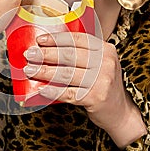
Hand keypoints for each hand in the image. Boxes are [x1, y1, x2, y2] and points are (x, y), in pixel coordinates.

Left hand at [23, 32, 146, 147]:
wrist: (120, 111)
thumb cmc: (103, 85)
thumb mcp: (100, 64)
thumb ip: (82, 55)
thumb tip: (47, 49)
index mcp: (105, 50)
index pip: (77, 39)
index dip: (56, 39)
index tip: (40, 40)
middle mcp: (105, 63)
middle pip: (69, 55)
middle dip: (45, 54)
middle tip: (29, 55)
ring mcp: (102, 80)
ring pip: (66, 73)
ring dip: (44, 71)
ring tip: (30, 70)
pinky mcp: (96, 97)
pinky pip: (68, 92)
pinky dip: (52, 90)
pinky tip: (41, 89)